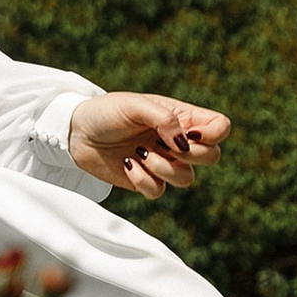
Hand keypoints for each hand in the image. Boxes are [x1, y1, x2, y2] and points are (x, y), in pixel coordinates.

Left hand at [68, 92, 229, 199]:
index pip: (220, 127)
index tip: (188, 130)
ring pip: (187, 178)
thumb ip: (165, 119)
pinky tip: (128, 164)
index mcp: (181, 117)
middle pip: (212, 156)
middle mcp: (176, 141)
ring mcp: (162, 162)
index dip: (213, 133)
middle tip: (165, 144)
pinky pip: (159, 191)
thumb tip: (186, 143)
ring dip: (164, 167)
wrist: (75, 132)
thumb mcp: (135, 105)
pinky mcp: (145, 180)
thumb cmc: (106, 111)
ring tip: (140, 153)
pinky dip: (144, 179)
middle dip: (191, 154)